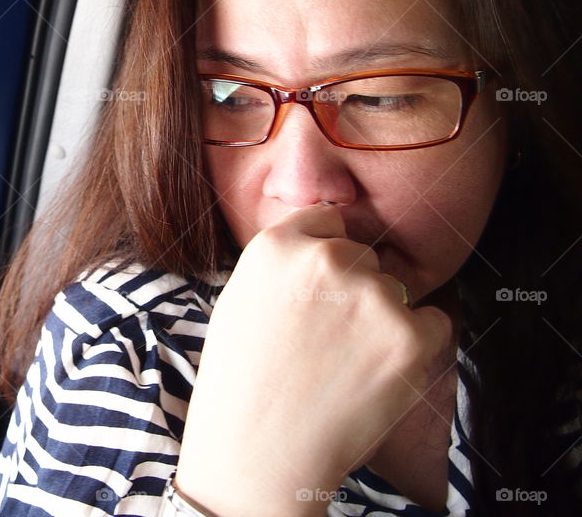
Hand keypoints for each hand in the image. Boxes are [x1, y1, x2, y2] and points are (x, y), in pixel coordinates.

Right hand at [174, 204, 452, 515]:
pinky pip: (431, 322)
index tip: (320, 288)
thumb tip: (322, 245)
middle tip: (327, 340)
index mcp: (277, 246)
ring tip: (343, 365)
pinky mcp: (408, 335)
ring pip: (395, 291)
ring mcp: (370, 294)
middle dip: (353, 289)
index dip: (326, 252)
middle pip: (362, 256)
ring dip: (382, 319)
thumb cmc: (242, 383)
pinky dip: (414, 347)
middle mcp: (326, 257)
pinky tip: (374, 375)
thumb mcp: (240, 300)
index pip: (326, 218)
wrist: (260, 453)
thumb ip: (283, 264)